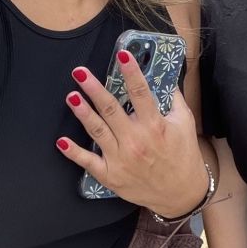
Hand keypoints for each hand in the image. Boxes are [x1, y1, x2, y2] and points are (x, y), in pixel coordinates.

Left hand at [56, 51, 208, 217]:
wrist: (180, 193)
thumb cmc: (183, 155)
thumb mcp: (185, 123)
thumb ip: (175, 99)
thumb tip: (167, 76)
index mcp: (155, 125)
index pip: (141, 92)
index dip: (131, 71)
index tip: (122, 54)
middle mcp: (136, 140)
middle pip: (111, 109)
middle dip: (94, 88)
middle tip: (79, 72)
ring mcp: (121, 159)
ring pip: (97, 131)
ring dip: (82, 113)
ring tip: (71, 96)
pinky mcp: (111, 176)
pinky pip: (88, 163)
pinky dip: (74, 153)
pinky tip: (61, 141)